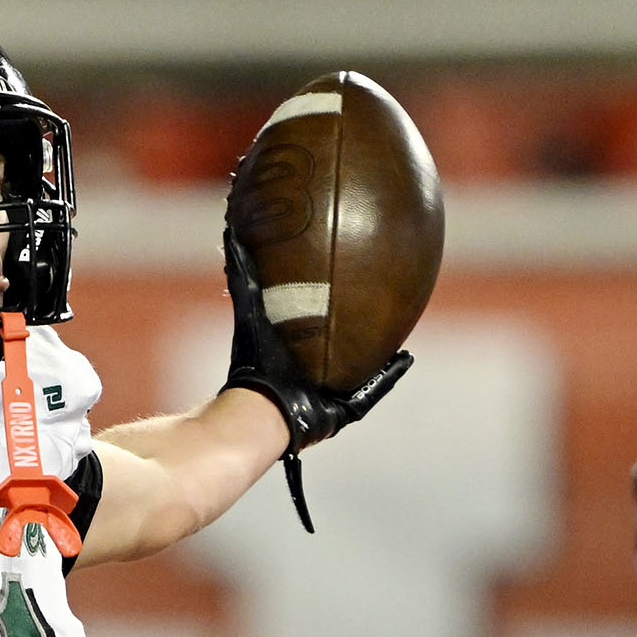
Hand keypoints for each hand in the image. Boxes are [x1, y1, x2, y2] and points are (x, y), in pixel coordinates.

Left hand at [221, 233, 410, 454]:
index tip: (340, 279)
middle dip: (359, 326)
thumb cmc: (256, 357)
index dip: (326, 301)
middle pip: (344, 343)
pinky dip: (391, 372)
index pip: (316, 320)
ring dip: (380, 351)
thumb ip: (242, 270)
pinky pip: (376, 386)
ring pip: (364, 366)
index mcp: (296, 347)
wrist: (267, 405)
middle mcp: (316, 368)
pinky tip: (405, 356)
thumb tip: (231, 229)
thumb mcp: (250, 305)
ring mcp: (334, 390)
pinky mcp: (348, 407)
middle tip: (378, 303)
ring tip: (399, 329)